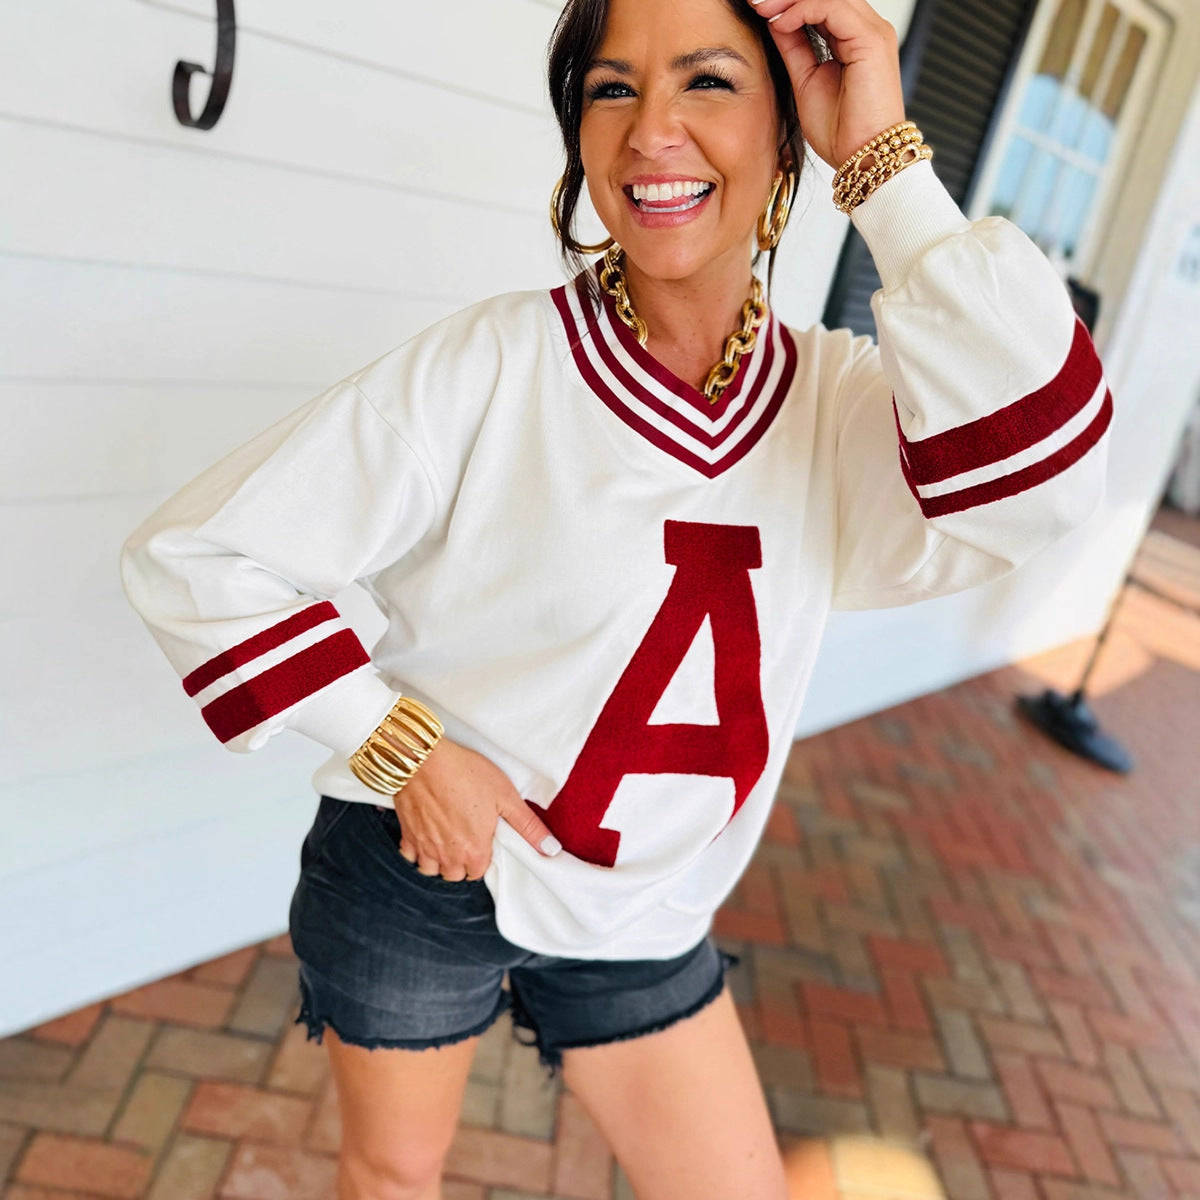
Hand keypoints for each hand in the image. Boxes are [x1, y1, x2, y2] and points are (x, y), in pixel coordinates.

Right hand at [387, 736, 560, 880]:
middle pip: (455, 875)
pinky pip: (410, 855)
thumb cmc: (466, 774)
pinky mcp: (406, 833)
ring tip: (447, 839)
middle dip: (461, 863)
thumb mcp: (506, 796)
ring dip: (439, 860)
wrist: (424, 759)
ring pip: (430, 869)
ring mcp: (424, 846)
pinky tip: (426, 834)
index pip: (479, 872)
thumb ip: (528, 827)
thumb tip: (551, 850)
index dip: (483, 857)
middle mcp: (447, 855)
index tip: (483, 840)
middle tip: (467, 838)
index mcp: (474, 851)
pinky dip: (417, 850)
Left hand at [751, 0, 906, 169]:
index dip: (788, 3)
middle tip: (755, 2)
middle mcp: (867, 30)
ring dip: (791, 0)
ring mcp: (872, 32)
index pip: (821, 3)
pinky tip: (781, 22)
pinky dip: (804, 10)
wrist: (861, 159)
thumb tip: (775, 21)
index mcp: (854, 39)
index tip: (756, 7)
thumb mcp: (805, 80)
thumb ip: (794, 47)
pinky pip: (835, 8)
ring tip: (763, 8)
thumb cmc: (842, 132)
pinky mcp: (872, 40)